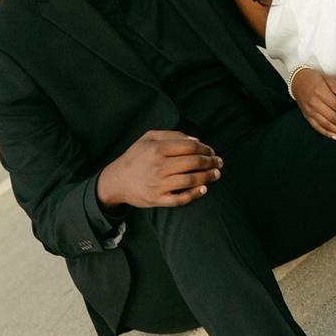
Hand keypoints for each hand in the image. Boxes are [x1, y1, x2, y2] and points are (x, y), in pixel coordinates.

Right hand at [97, 131, 221, 208]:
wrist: (116, 181)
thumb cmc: (135, 157)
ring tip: (216, 174)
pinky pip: (180, 199)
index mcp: (157, 149)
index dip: (205, 148)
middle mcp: (159, 166)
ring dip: (208, 177)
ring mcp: (158, 185)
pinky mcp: (157, 200)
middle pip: (193, 163)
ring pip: (190, 180)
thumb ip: (172, 135)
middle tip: (219, 162)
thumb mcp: (148, 138)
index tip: (211, 151)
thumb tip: (196, 140)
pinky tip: (204, 189)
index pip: (189, 147)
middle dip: (210, 162)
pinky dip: (194, 194)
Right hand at [291, 67, 335, 141]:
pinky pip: (318, 128)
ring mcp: (310, 112)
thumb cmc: (314, 77)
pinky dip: (328, 134)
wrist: (296, 80)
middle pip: (334, 118)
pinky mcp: (307, 116)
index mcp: (320, 92)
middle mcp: (314, 104)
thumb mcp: (326, 77)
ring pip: (327, 125)